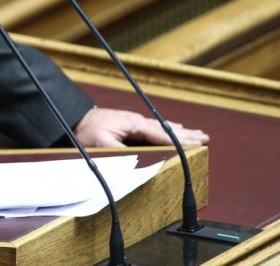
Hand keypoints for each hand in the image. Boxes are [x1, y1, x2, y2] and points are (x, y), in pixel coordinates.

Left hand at [73, 107, 208, 146]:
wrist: (74, 118)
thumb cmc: (86, 131)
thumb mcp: (101, 143)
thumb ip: (120, 151)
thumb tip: (137, 160)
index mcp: (133, 124)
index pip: (161, 134)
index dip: (180, 140)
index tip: (198, 142)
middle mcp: (136, 120)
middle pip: (166, 129)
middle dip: (186, 134)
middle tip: (205, 137)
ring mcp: (133, 121)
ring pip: (161, 127)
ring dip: (179, 131)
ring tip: (195, 134)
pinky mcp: (129, 124)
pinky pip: (153, 128)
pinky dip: (166, 129)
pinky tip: (172, 129)